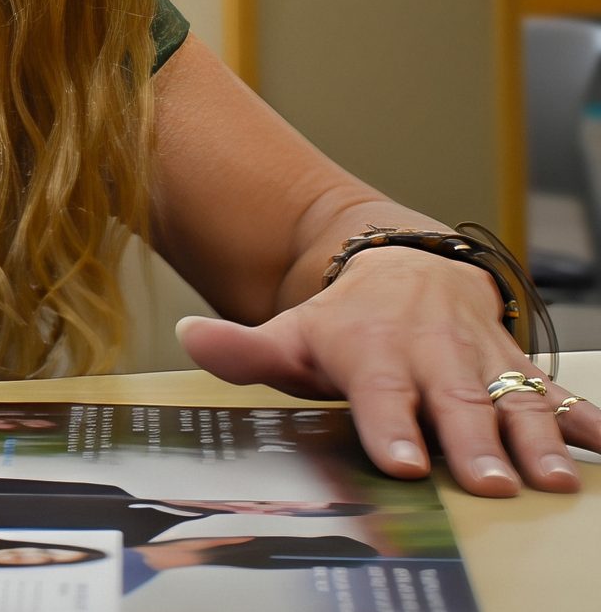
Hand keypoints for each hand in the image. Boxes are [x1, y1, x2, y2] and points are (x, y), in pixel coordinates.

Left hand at [177, 247, 598, 496]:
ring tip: (554, 481)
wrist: (403, 263)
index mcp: (372, 349)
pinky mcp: (519, 363)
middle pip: (455, 401)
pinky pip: (557, 390)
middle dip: (474, 444)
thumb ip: (243, 348)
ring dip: (536, 439)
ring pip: (512, 397)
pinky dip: (584, 417)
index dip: (391, 427)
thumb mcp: (290, 332)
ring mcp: (482, 356)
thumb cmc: (342, 321)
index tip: (405, 463)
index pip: (380, 393)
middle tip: (490, 485)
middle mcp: (432, 351)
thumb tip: (188, 333)